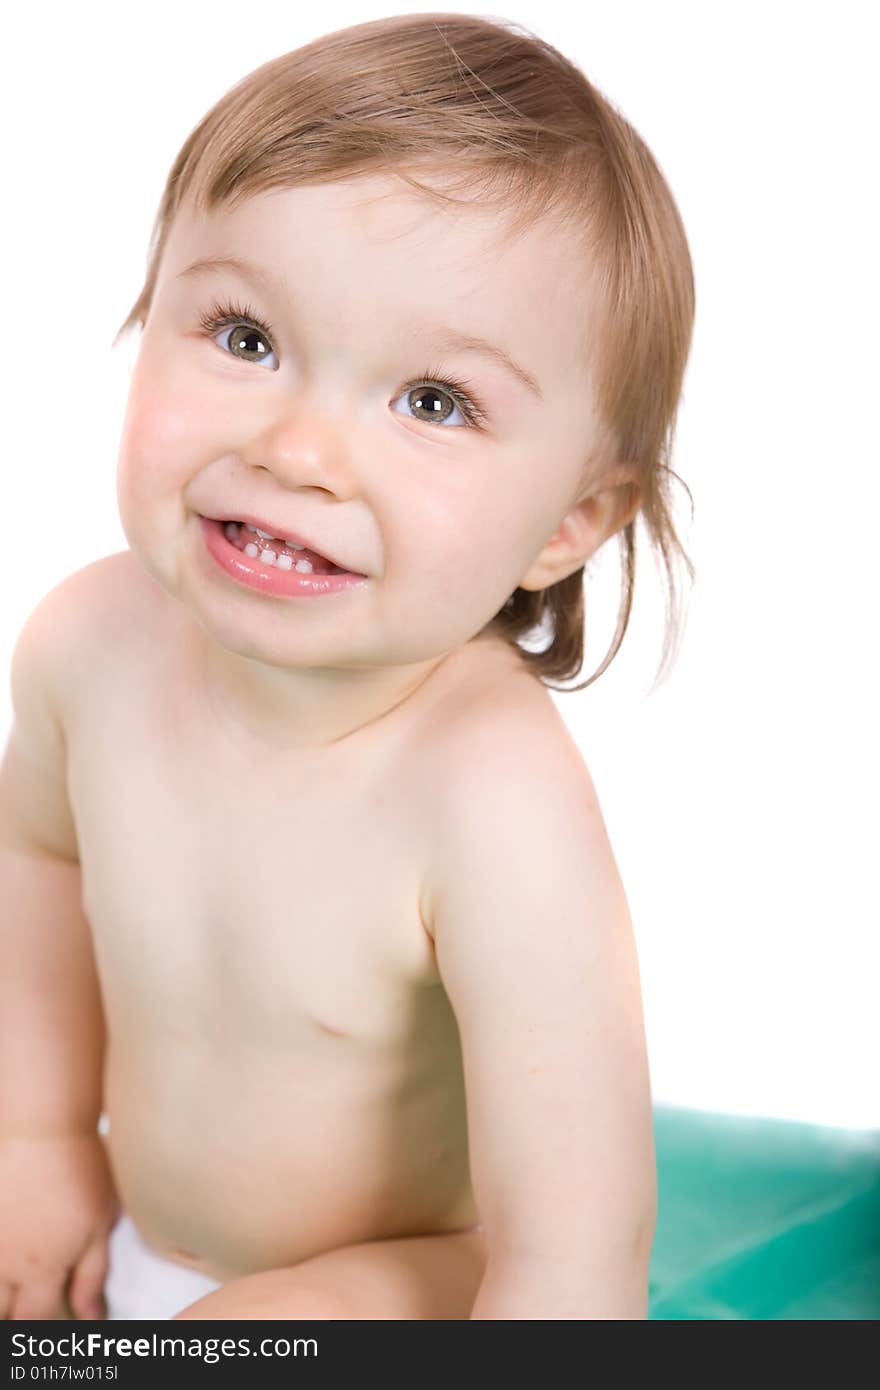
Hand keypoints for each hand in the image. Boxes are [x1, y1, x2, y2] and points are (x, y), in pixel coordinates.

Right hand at [0, 1132, 119, 1319]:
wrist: (43, 1127)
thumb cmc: (79, 1171)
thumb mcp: (99, 1225)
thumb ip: (92, 1276)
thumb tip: (90, 1317)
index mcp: (40, 1271)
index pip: (32, 1319)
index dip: (39, 1327)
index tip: (47, 1323)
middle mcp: (3, 1264)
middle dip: (11, 1314)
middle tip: (26, 1304)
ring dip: (0, 1292)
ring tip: (14, 1286)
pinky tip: (5, 1256)